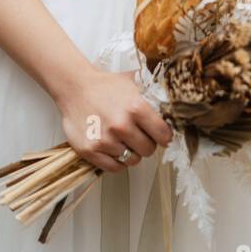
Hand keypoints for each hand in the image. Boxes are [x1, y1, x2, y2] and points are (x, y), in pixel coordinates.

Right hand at [56, 68, 172, 173]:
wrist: (74, 87)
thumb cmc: (105, 85)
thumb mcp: (133, 83)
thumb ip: (153, 95)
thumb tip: (176, 104)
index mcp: (136, 108)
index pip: (163, 134)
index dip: (165, 136)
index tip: (162, 136)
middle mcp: (121, 125)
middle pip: (148, 150)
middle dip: (147, 144)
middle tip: (140, 136)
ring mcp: (104, 140)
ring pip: (131, 160)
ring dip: (131, 153)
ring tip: (125, 141)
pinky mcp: (90, 150)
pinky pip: (114, 168)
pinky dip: (117, 162)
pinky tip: (114, 149)